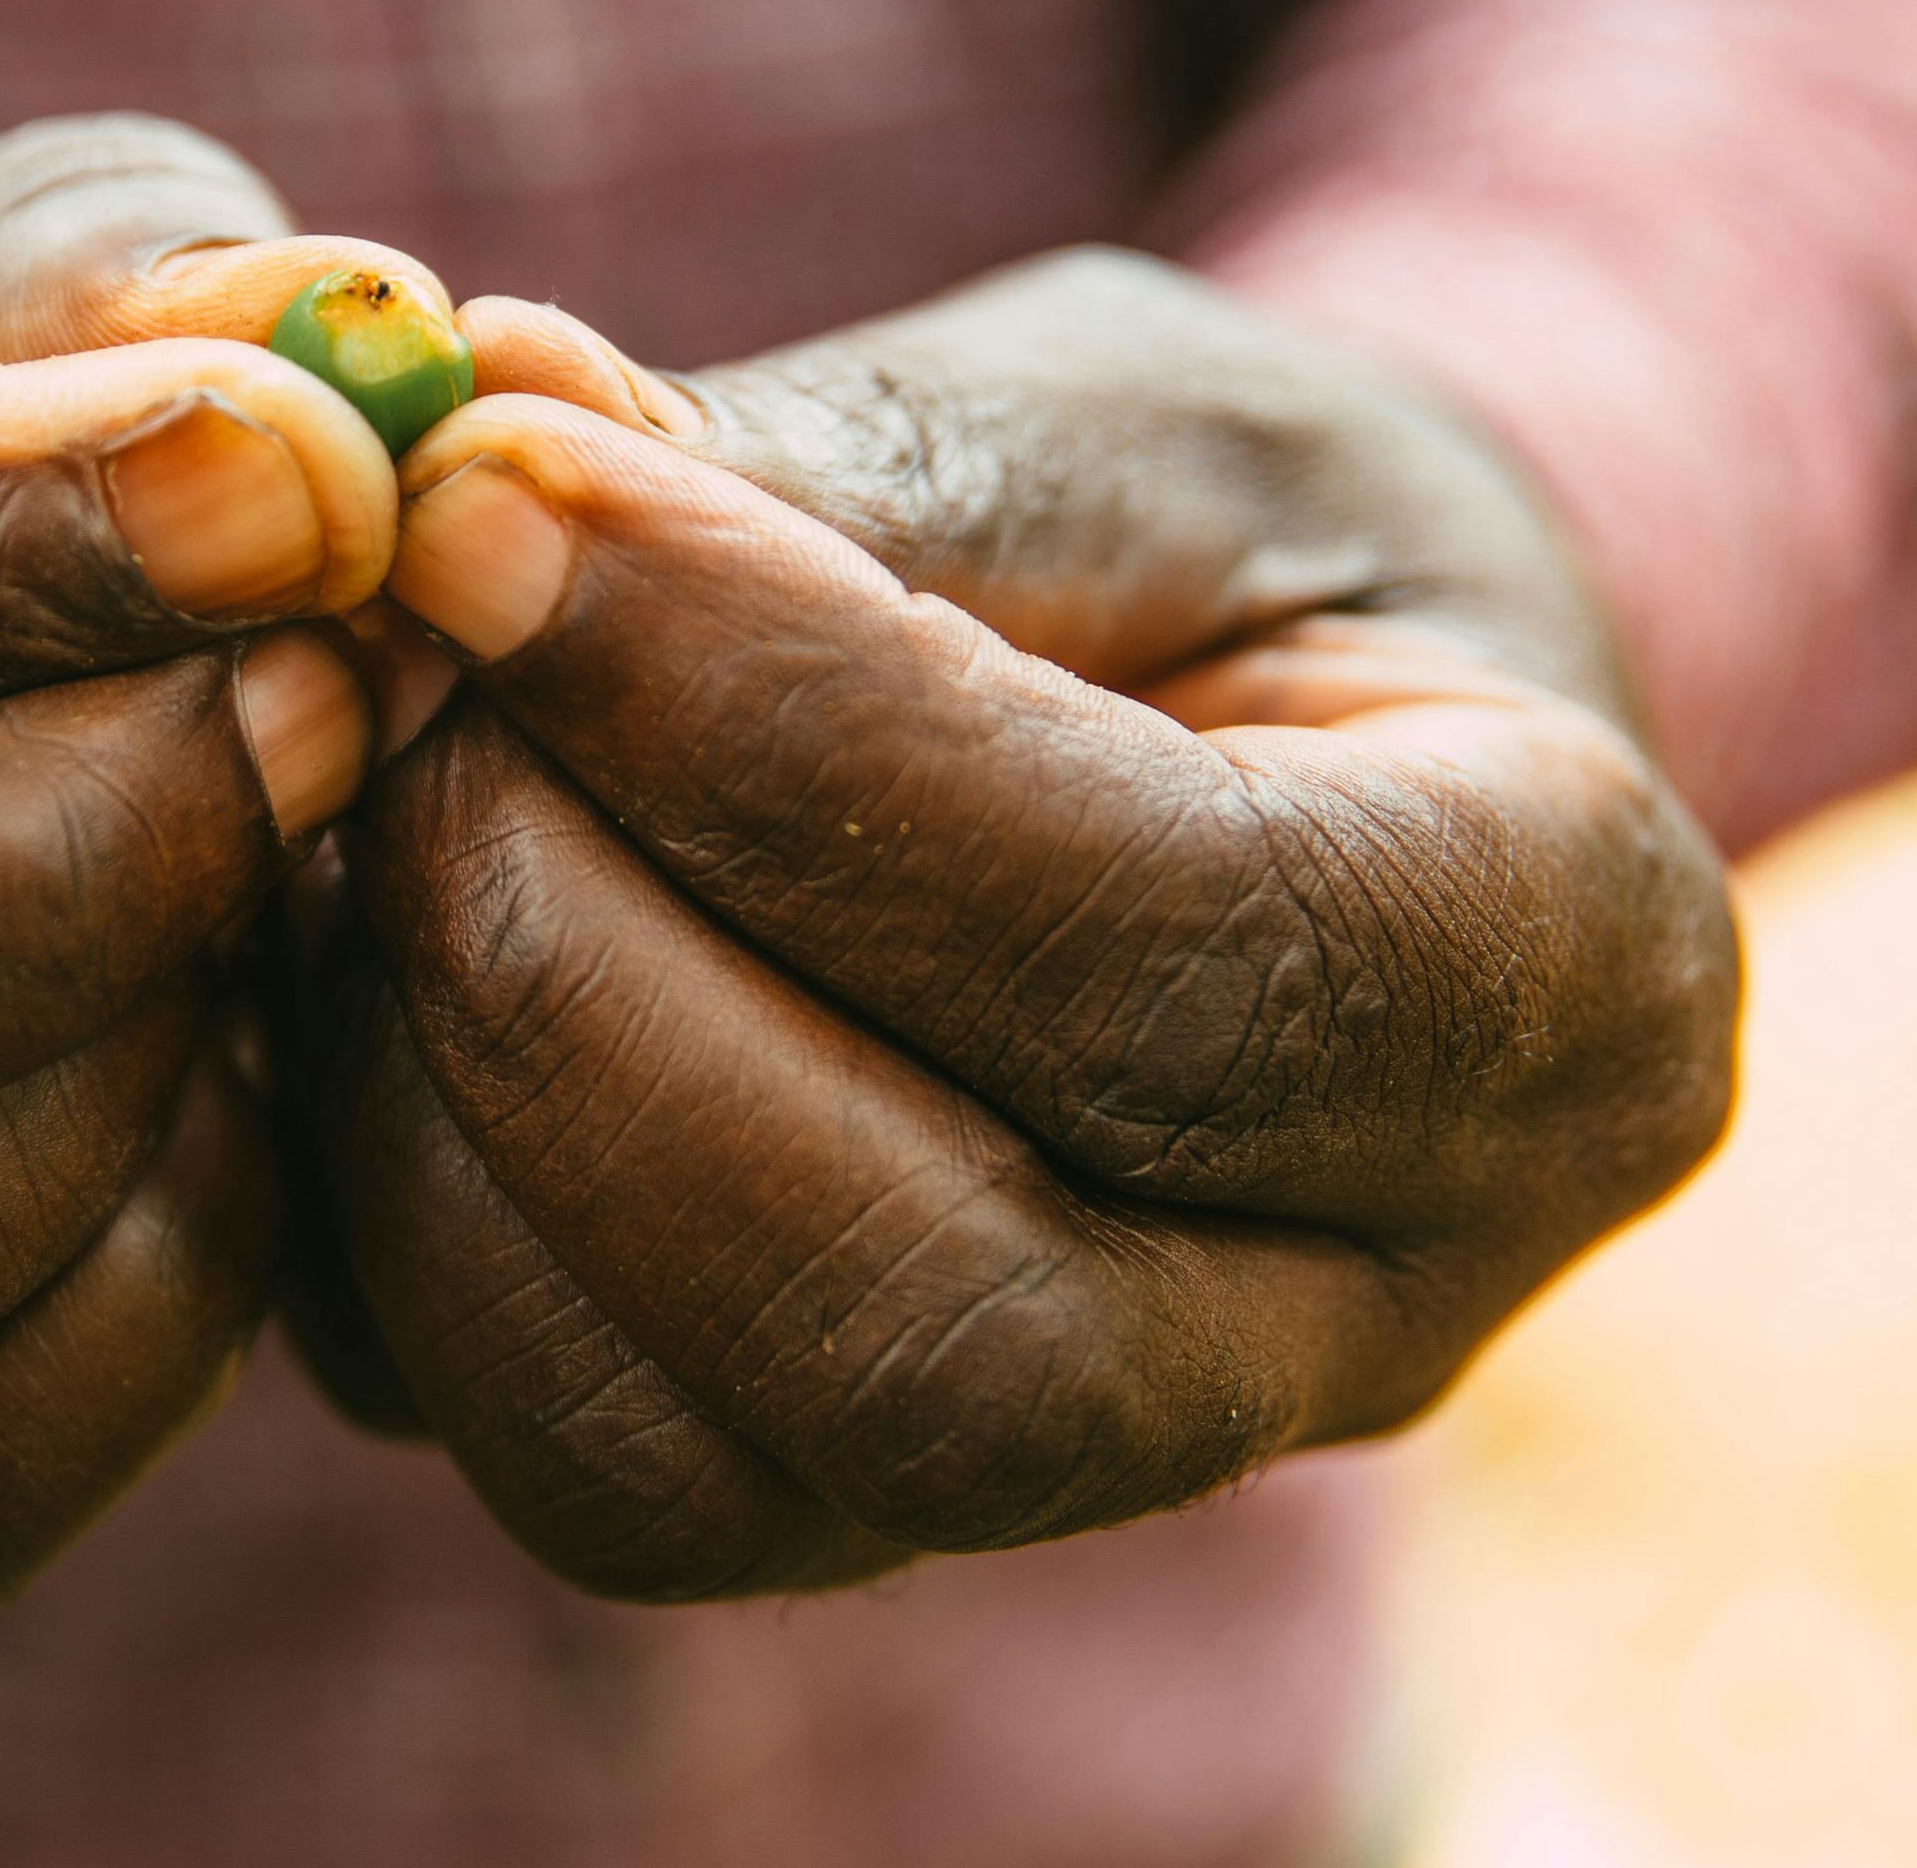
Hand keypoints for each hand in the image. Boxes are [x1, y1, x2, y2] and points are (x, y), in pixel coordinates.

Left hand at [281, 250, 1739, 1596]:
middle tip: (395, 658)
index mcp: (1566, 993)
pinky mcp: (828, 1498)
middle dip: (584, 973)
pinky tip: (350, 929)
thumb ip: (852, 465)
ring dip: (440, 1098)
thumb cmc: (1225, 538)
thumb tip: (471, 449)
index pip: (1173, 952)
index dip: (784, 734)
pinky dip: (381, 1197)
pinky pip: (553, 1452)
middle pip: (941, 1322)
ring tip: (364, 772)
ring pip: (702, 1462)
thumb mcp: (1128, 419)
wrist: (1263, 739)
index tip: (491, 491)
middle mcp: (1361, 1319)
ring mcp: (1085, 1464)